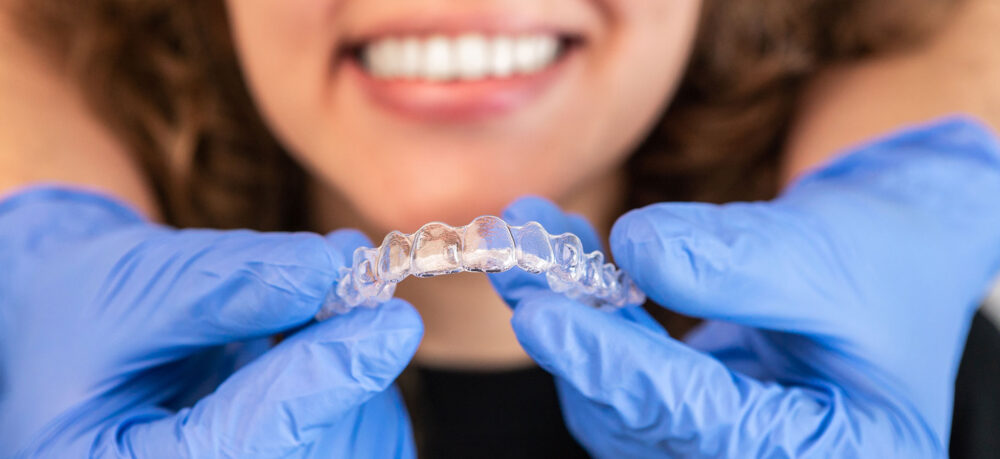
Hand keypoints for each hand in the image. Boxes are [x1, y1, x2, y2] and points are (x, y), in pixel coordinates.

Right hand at [0, 187, 422, 457]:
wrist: (96, 342)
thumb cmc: (91, 316)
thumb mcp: (132, 287)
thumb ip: (225, 282)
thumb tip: (325, 269)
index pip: (243, 446)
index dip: (321, 384)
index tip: (390, 325)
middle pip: (313, 453)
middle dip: (348, 369)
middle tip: (359, 288)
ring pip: (352, 448)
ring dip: (357, 371)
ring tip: (317, 310)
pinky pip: (363, 441)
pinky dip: (360, 384)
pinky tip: (319, 350)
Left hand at [490, 118, 999, 456]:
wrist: (893, 250)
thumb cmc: (888, 257)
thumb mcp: (827, 254)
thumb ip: (735, 261)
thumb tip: (634, 247)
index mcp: (836, 453)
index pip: (710, 427)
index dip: (621, 373)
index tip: (545, 318)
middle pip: (649, 424)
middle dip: (579, 342)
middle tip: (521, 264)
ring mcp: (726, 444)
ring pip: (622, 403)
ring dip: (571, 321)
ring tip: (530, 242)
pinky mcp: (690, 413)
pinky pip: (625, 375)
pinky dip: (590, 316)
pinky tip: (560, 254)